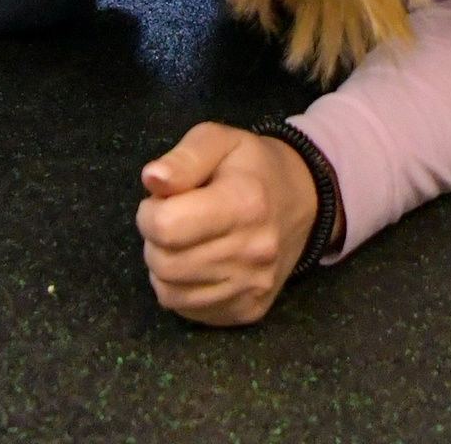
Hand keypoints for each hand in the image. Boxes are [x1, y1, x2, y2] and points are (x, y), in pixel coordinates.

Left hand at [136, 124, 318, 326]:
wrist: (301, 200)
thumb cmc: (252, 166)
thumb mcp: (218, 140)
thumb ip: (183, 158)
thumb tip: (152, 180)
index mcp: (244, 203)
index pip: (166, 227)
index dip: (149, 211)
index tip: (160, 200)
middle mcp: (252, 252)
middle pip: (165, 264)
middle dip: (153, 240)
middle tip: (170, 220)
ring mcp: (252, 287)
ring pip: (170, 293)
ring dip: (163, 267)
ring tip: (183, 241)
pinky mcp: (249, 310)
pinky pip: (188, 310)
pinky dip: (179, 288)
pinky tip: (195, 263)